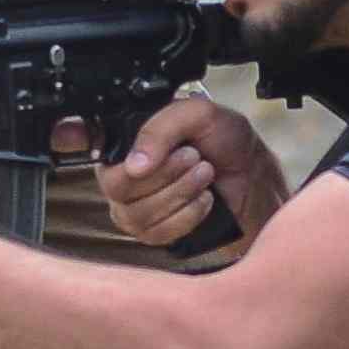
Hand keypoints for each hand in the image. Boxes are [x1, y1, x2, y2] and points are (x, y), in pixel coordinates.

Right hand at [97, 91, 286, 250]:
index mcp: (127, 140)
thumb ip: (161, 128)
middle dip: (164, 173)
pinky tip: (204, 200)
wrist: (255, 177)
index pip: (93, 149)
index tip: (134, 154)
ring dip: (179, 193)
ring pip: (136, 213)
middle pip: (116, 187)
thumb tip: (134, 164)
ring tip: (204, 175)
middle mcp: (123, 174)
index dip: (103, 152)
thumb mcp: (200, 114)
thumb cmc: (227, 142)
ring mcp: (135, 207)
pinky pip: (156, 233)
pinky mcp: (154, 232)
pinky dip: (186, 216)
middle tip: (194, 157)